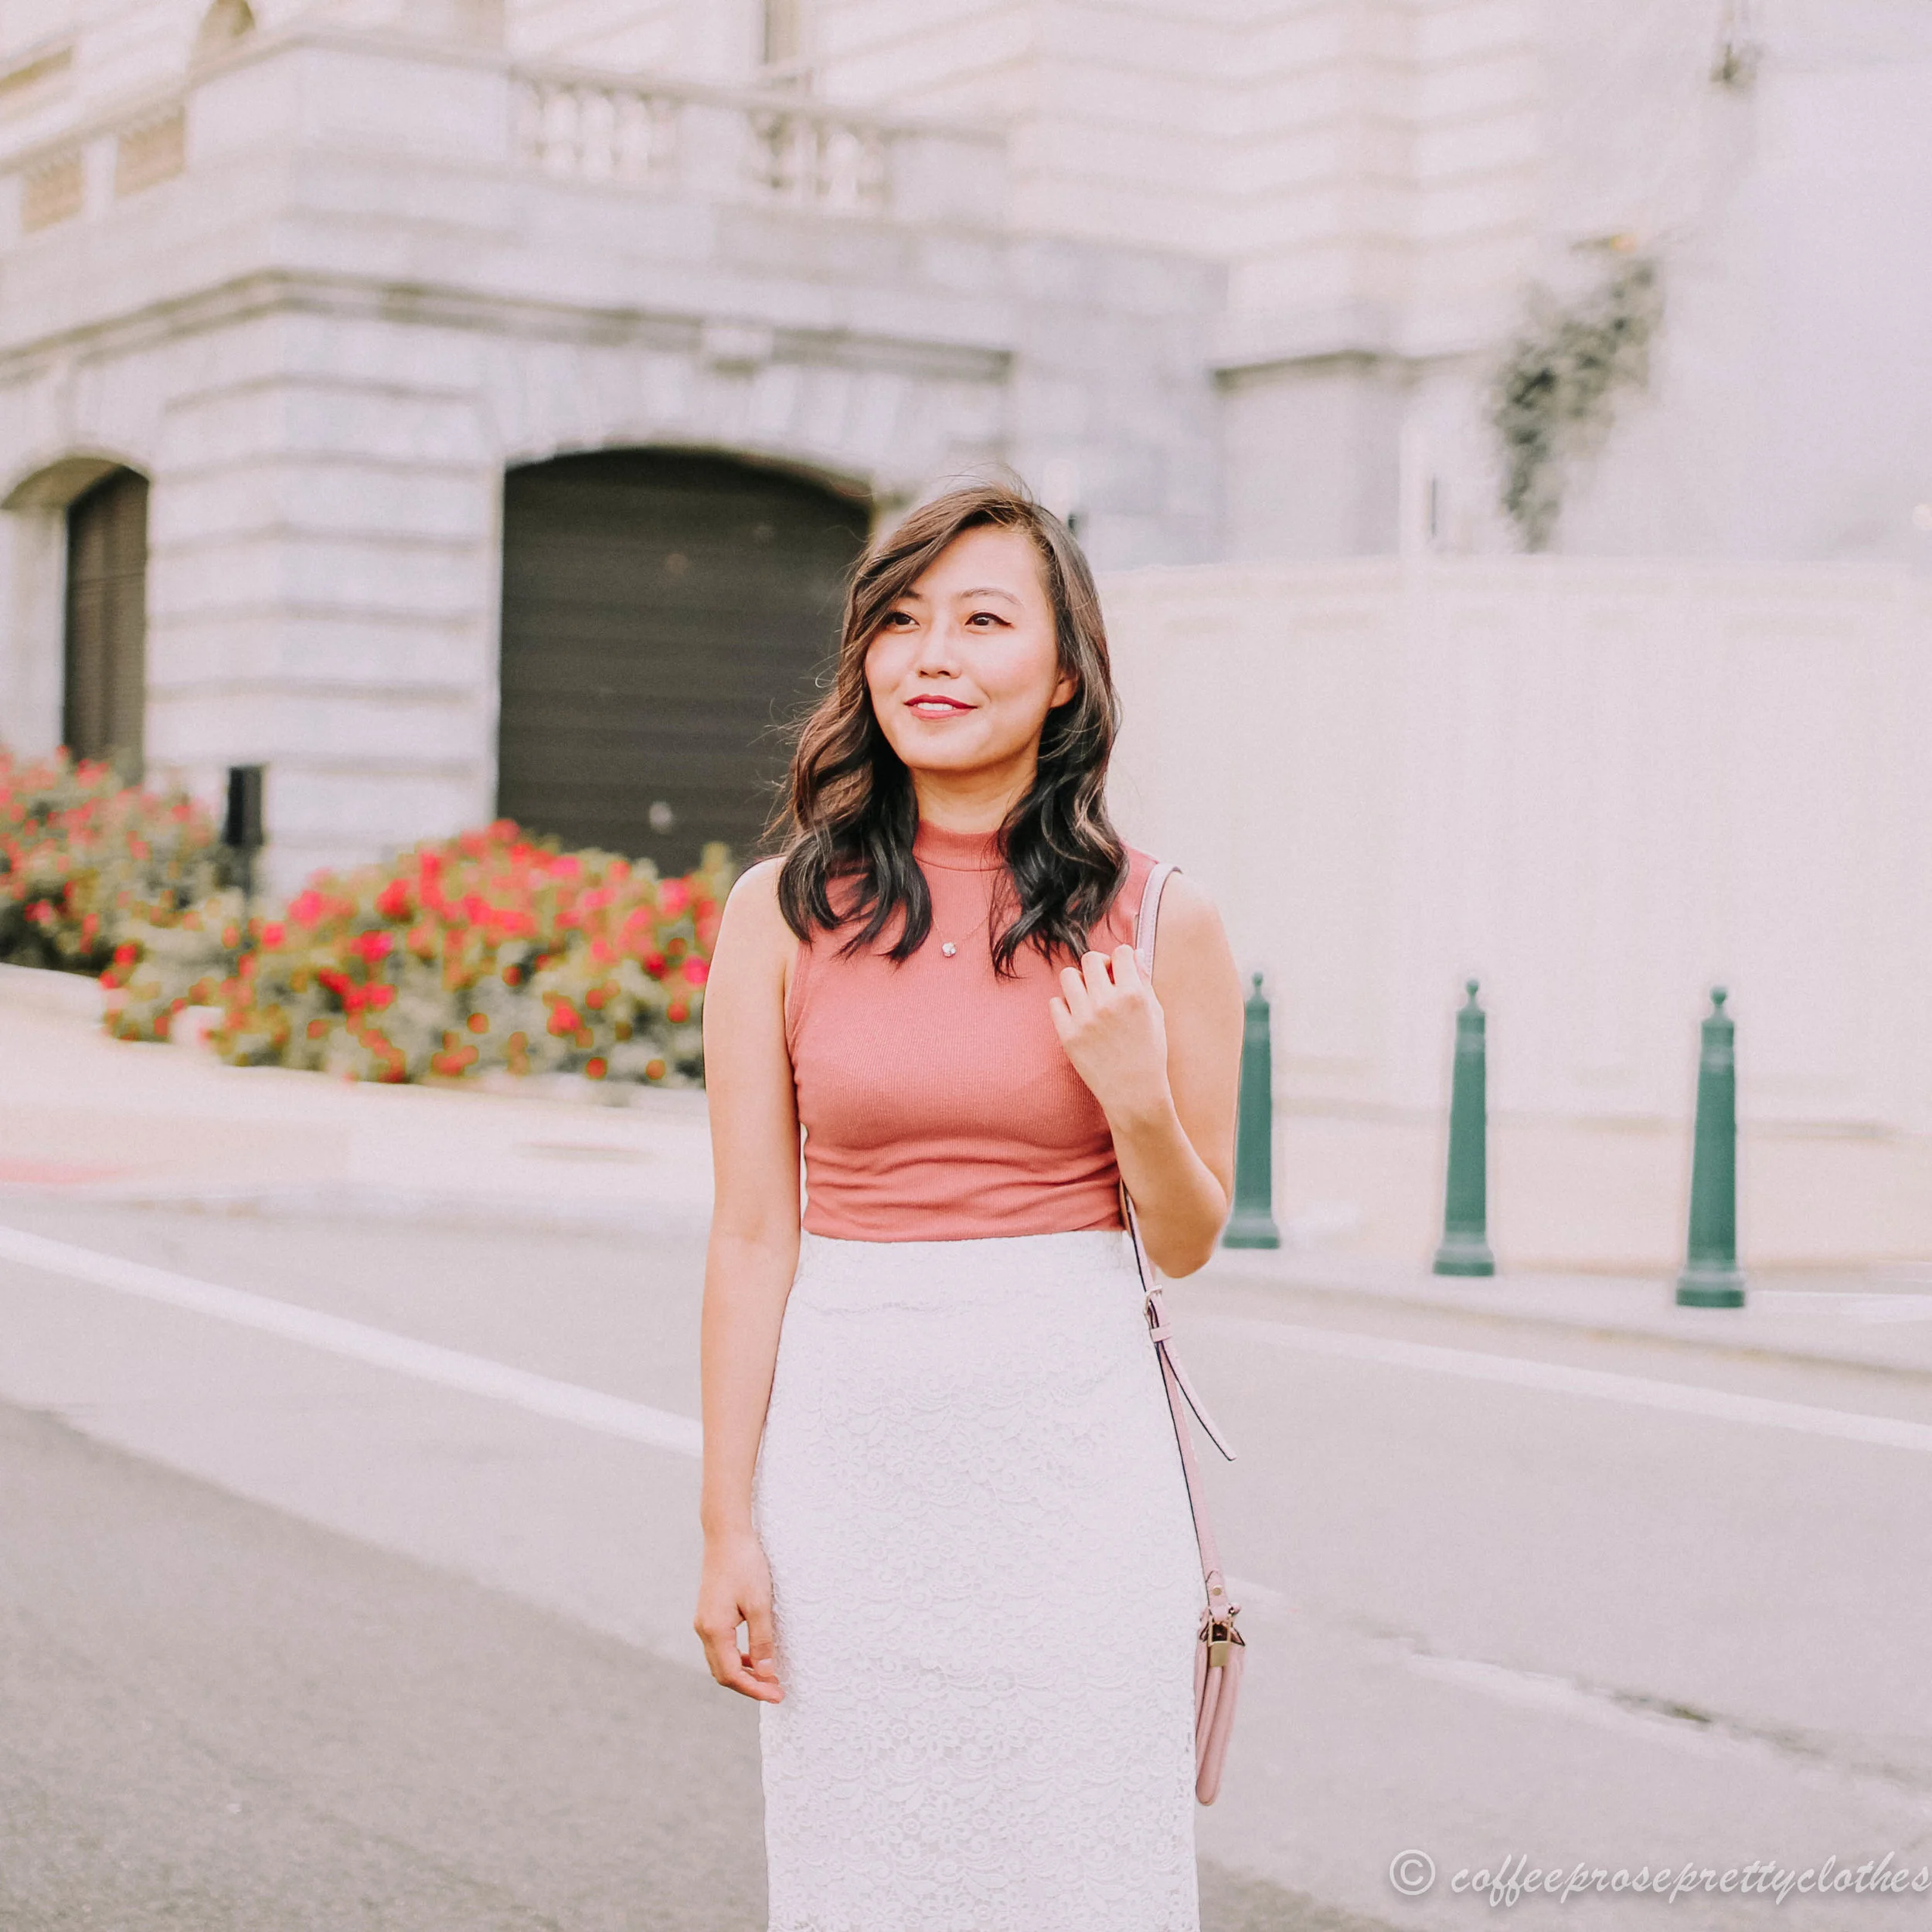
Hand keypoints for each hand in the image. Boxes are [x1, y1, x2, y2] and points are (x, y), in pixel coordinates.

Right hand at [694, 1527, 782, 1701]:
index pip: (732, 1674)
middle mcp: (704, 1629)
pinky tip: (755, 1656)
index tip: (777, 1695)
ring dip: (743, 1673)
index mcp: (714, 1629)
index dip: (755, 1689)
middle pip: (723, 1673)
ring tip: (769, 1678)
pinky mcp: (709, 1614)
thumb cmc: (745, 1565)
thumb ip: (762, 1640)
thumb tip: (766, 1673)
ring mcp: (704, 1622)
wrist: (727, 1534)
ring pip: (721, 1661)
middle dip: (749, 1686)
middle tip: (776, 1691)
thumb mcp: (760, 1603)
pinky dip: (738, 1657)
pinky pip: (721, 1647)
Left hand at [1049, 943, 1170, 1124]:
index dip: (1121, 958)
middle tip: (1103, 981)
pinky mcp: (1067, 1035)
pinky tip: (1078, 1016)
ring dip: (1079, 982)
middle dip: (1099, 966)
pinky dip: (1066, 1006)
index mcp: (1133, 996)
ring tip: (1088, 997)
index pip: (1120, 953)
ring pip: (1068, 976)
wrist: (1134, 1093)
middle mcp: (1106, 1003)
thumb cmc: (1149, 1054)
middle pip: (1090, 959)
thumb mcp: (1156, 1014)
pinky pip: (1055, 1003)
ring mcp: (1084, 1019)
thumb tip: (1132, 954)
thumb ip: (1144, 981)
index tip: (1120, 969)